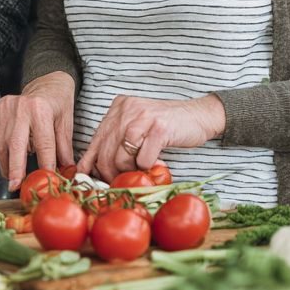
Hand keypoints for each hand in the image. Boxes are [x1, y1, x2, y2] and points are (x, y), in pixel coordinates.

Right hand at [0, 71, 74, 190]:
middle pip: (16, 144)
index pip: (44, 144)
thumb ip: (64, 149)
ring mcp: (5, 108)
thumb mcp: (66, 124)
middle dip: (15, 168)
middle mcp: (21, 108)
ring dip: (6, 162)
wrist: (47, 82)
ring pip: (1, 142)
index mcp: (41, 110)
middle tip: (14, 186)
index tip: (45, 181)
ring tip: (12, 175)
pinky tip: (7, 149)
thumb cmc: (58, 104)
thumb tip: (66, 172)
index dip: (45, 164)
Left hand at [77, 94, 225, 182]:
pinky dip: (149, 168)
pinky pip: (143, 160)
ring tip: (143, 170)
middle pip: (106, 152)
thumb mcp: (136, 127)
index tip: (90, 179)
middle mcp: (127, 109)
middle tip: (121, 182)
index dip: (91, 163)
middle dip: (111, 174)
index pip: (96, 140)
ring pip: (122, 159)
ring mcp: (143, 118)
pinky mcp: (159, 129)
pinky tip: (158, 163)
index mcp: (118, 107)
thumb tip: (93, 168)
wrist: (199, 115)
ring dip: (132, 172)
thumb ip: (117, 141)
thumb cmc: (166, 126)